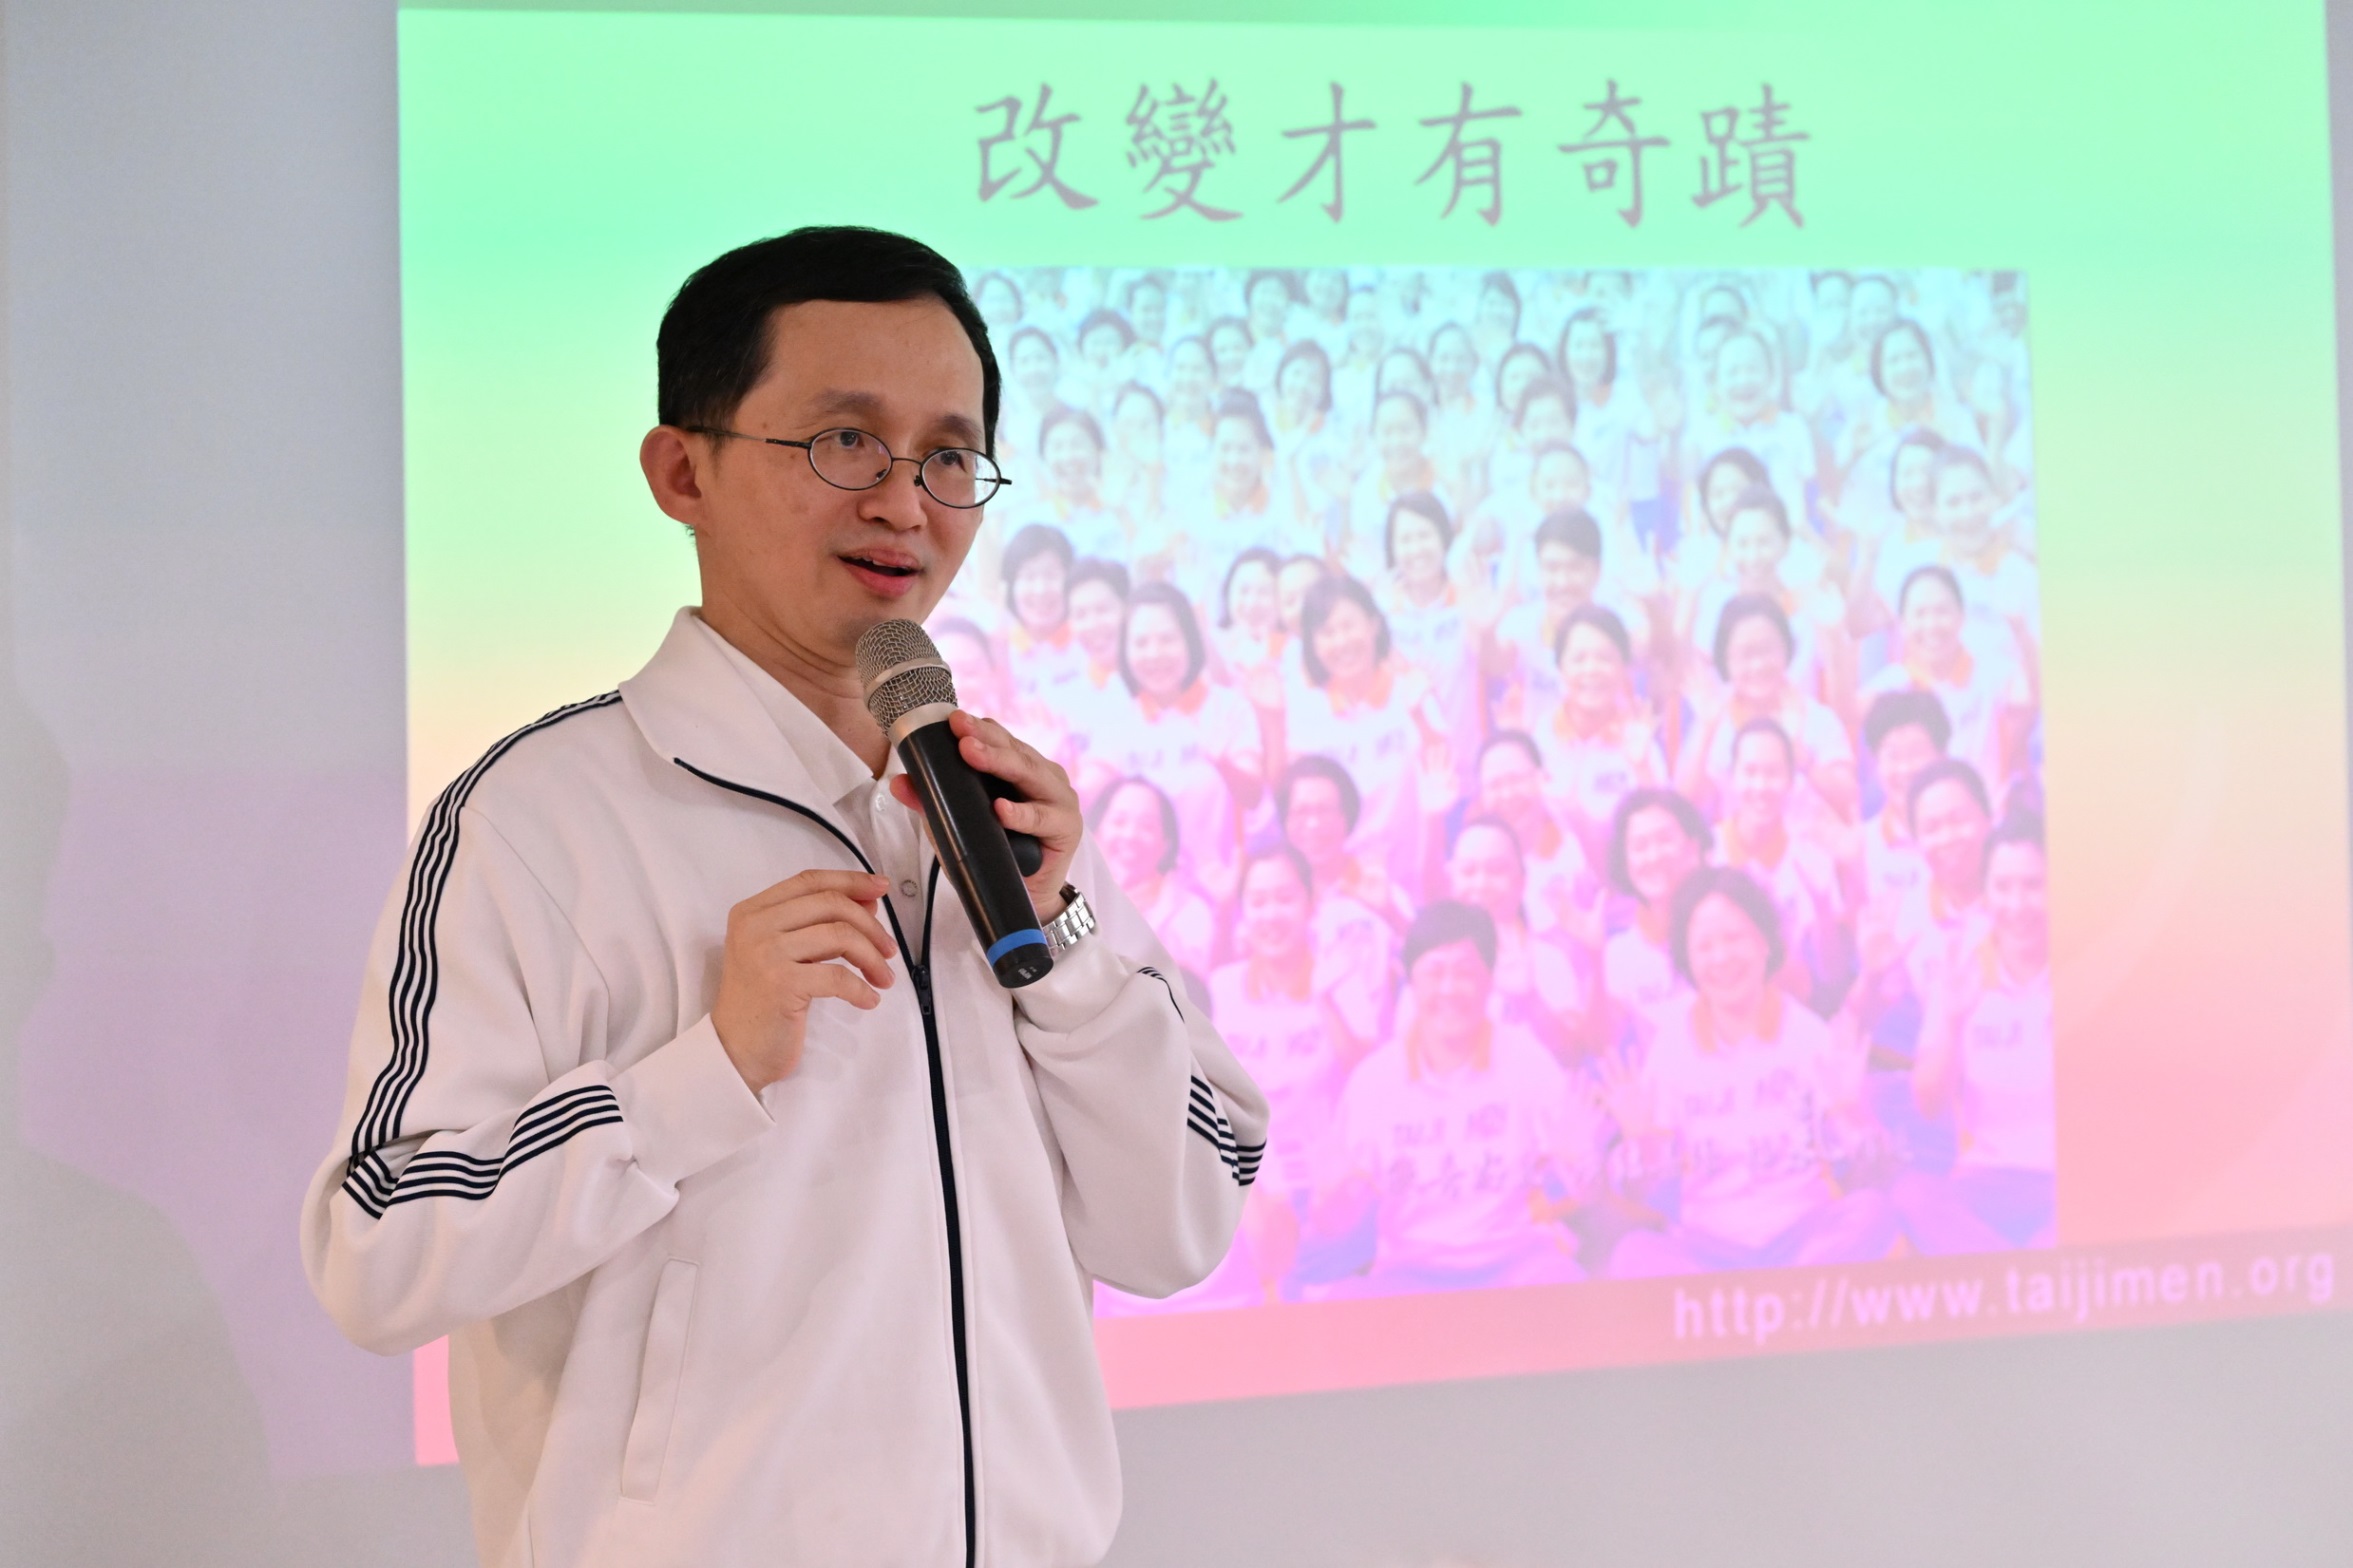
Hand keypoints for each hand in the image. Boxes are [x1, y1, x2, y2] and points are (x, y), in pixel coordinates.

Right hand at [711, 869, 897, 1090]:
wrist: (733, 1050)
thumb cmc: (762, 1002)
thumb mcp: (785, 953)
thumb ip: (818, 923)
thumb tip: (867, 903)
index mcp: (752, 911)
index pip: (809, 881)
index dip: (851, 881)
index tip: (881, 888)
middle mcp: (755, 925)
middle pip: (830, 903)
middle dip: (870, 924)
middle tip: (890, 950)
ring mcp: (766, 953)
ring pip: (840, 935)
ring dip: (872, 957)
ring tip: (883, 978)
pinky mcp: (781, 983)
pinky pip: (838, 976)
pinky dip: (862, 988)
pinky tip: (868, 1000)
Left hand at [890, 709, 1081, 916]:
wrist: (1028, 897)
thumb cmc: (999, 854)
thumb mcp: (960, 826)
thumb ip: (933, 803)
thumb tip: (899, 782)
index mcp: (1022, 768)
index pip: (1001, 739)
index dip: (978, 728)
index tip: (952, 720)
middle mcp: (1044, 776)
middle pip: (1014, 751)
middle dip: (985, 738)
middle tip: (959, 728)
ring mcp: (1059, 799)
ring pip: (1029, 774)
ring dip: (1000, 763)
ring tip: (971, 753)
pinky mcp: (1066, 829)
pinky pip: (1041, 819)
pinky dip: (1021, 814)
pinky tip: (1002, 809)